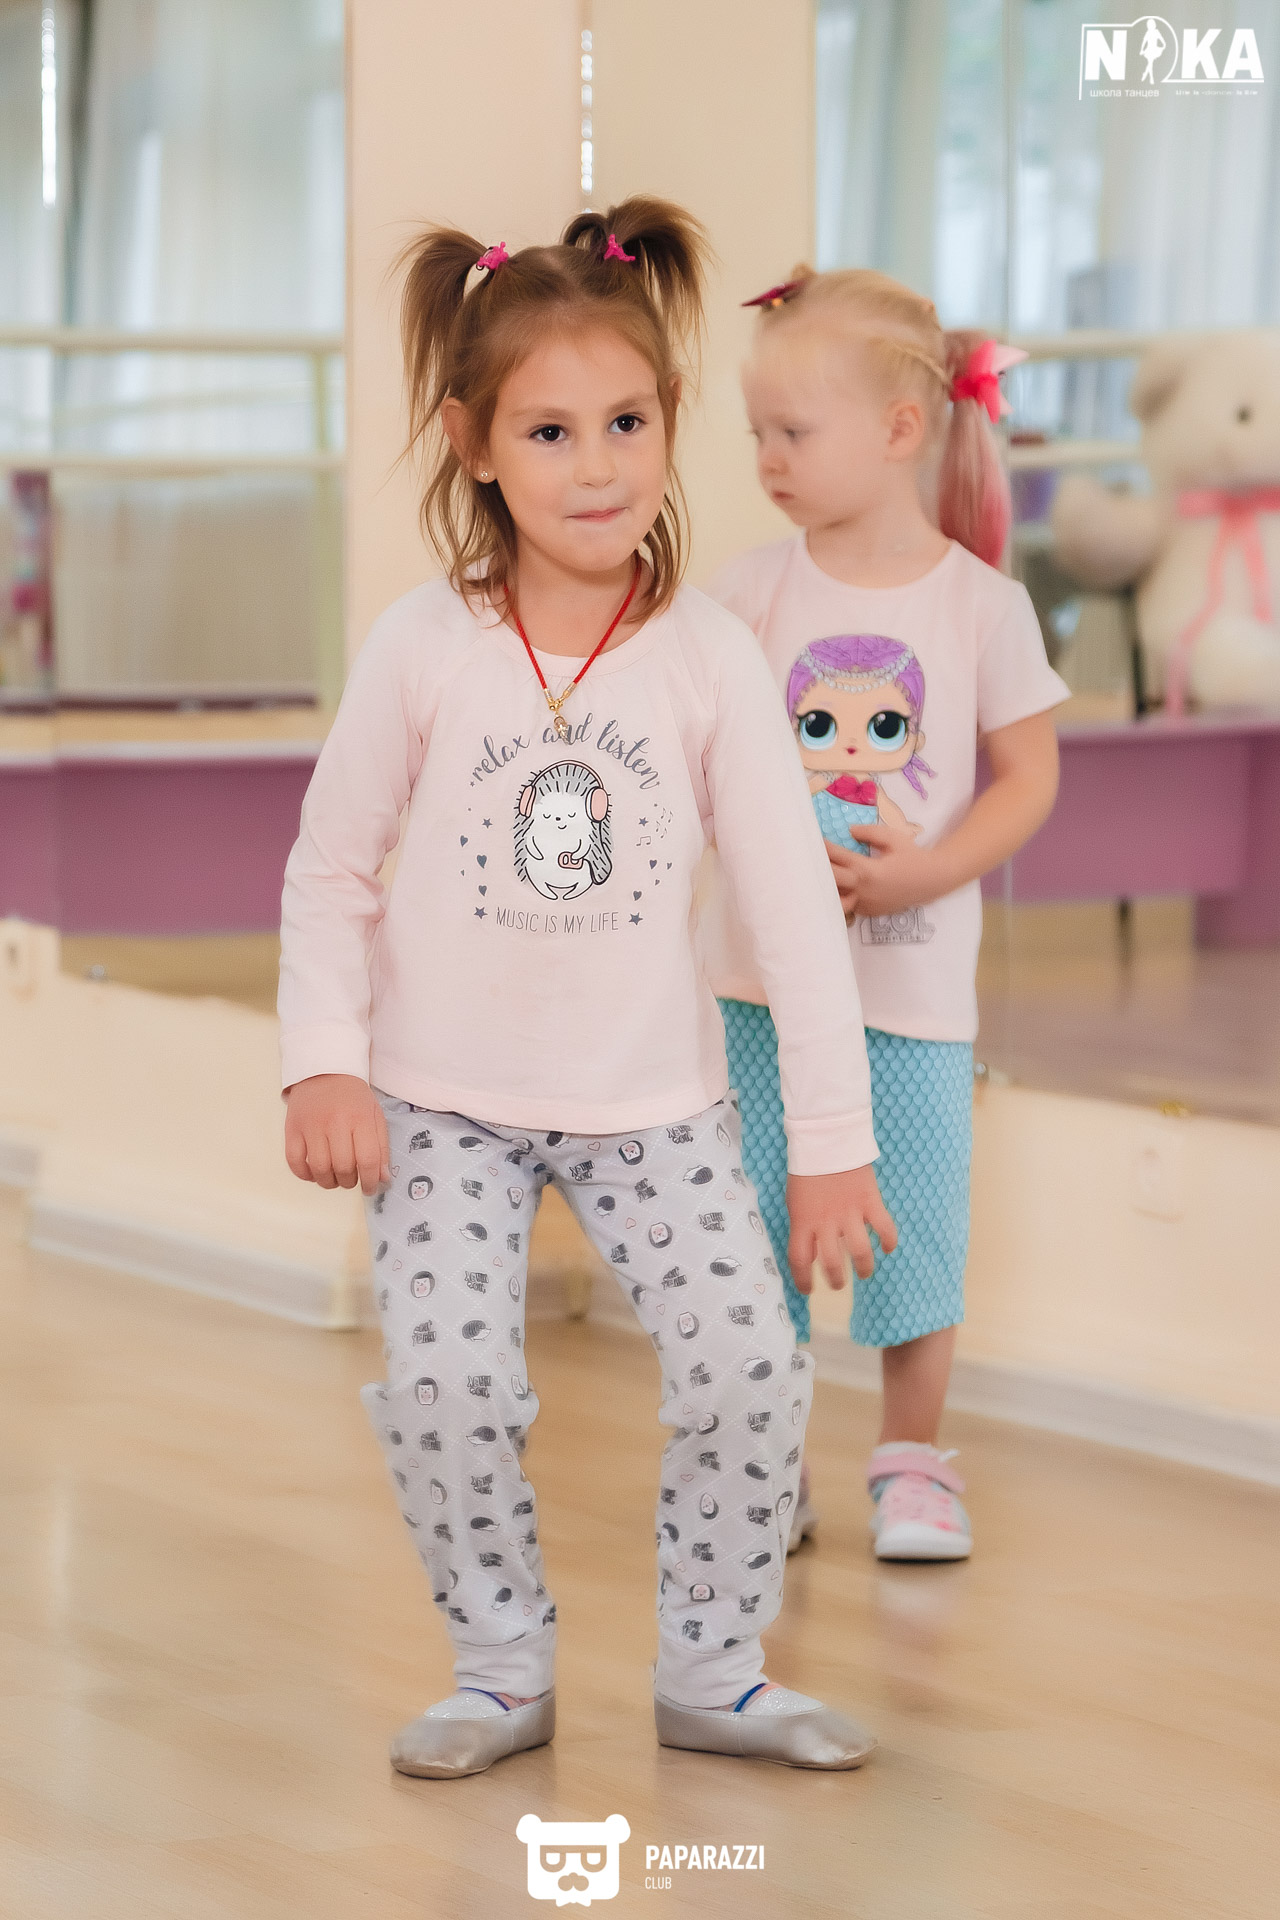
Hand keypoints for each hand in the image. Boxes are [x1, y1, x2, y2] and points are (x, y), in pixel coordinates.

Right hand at [284, 1073, 390, 1194]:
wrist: (324, 1070)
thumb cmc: (352, 1095)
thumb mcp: (375, 1115)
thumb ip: (381, 1147)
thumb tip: (382, 1178)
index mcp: (360, 1118)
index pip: (368, 1160)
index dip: (370, 1181)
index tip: (370, 1188)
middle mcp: (335, 1123)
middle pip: (343, 1167)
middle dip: (350, 1182)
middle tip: (351, 1179)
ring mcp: (311, 1126)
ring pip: (319, 1169)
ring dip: (329, 1182)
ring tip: (334, 1178)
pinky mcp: (292, 1129)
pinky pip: (295, 1162)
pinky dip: (305, 1174)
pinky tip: (314, 1172)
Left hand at [786, 1164, 896, 1291]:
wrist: (826, 1140)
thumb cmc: (807, 1171)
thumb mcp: (795, 1201)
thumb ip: (803, 1226)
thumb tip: (811, 1252)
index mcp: (803, 1221)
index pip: (800, 1260)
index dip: (803, 1279)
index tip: (808, 1289)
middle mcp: (826, 1222)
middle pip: (831, 1262)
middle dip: (836, 1279)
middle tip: (839, 1284)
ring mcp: (850, 1213)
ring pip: (860, 1251)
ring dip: (864, 1268)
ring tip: (864, 1273)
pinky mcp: (870, 1202)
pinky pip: (884, 1228)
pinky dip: (889, 1241)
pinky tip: (888, 1249)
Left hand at [825, 822, 945, 921]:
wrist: (932, 880)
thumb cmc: (912, 856)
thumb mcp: (893, 838)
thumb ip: (868, 833)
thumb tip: (849, 831)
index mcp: (867, 870)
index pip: (837, 857)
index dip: (823, 848)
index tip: (813, 840)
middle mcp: (863, 890)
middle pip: (829, 880)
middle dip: (819, 867)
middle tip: (811, 857)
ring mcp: (865, 904)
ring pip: (835, 898)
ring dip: (827, 886)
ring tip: (822, 875)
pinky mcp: (868, 912)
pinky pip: (848, 905)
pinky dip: (841, 895)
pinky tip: (838, 886)